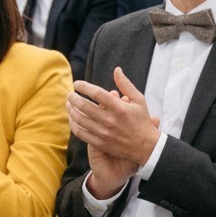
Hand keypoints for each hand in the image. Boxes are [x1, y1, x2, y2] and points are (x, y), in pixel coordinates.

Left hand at [69, 69, 160, 194]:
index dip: (84, 86)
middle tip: (70, 94)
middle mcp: (110, 120)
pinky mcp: (101, 143)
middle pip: (84, 106)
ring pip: (80, 119)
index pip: (96, 93)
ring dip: (71, 110)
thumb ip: (126, 84)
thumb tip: (117, 69)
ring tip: (68, 104)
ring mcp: (104, 133)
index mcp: (119, 108)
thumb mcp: (139, 100)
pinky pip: (81, 133)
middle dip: (73, 98)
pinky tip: (72, 119)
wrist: (146, 147)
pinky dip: (74, 124)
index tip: (77, 84)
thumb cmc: (142, 121)